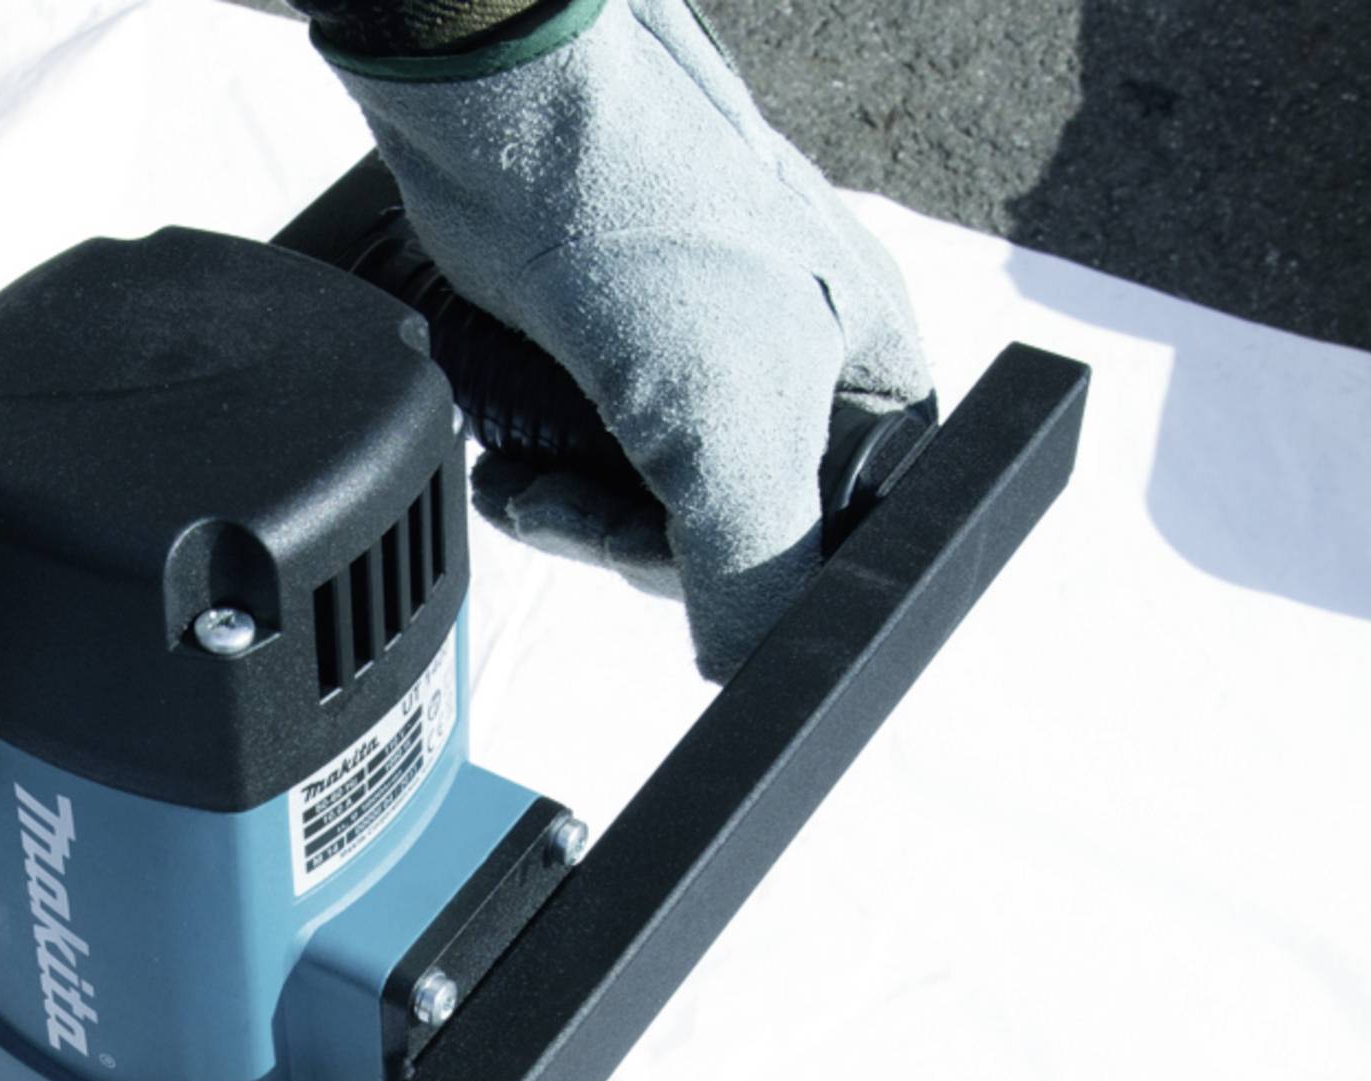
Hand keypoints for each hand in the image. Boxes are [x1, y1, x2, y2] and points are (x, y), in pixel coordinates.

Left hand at [322, 0, 932, 675]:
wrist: (500, 120)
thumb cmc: (643, 216)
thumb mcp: (730, 425)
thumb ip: (759, 570)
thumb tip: (756, 670)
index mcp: (870, 373)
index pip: (846, 542)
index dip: (765, 583)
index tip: (697, 583)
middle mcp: (795, 369)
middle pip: (735, 541)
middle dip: (641, 546)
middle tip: (582, 512)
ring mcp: (696, 362)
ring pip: (651, 514)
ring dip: (578, 521)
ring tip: (531, 484)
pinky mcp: (608, 357)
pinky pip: (587, 470)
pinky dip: (540, 484)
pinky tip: (510, 469)